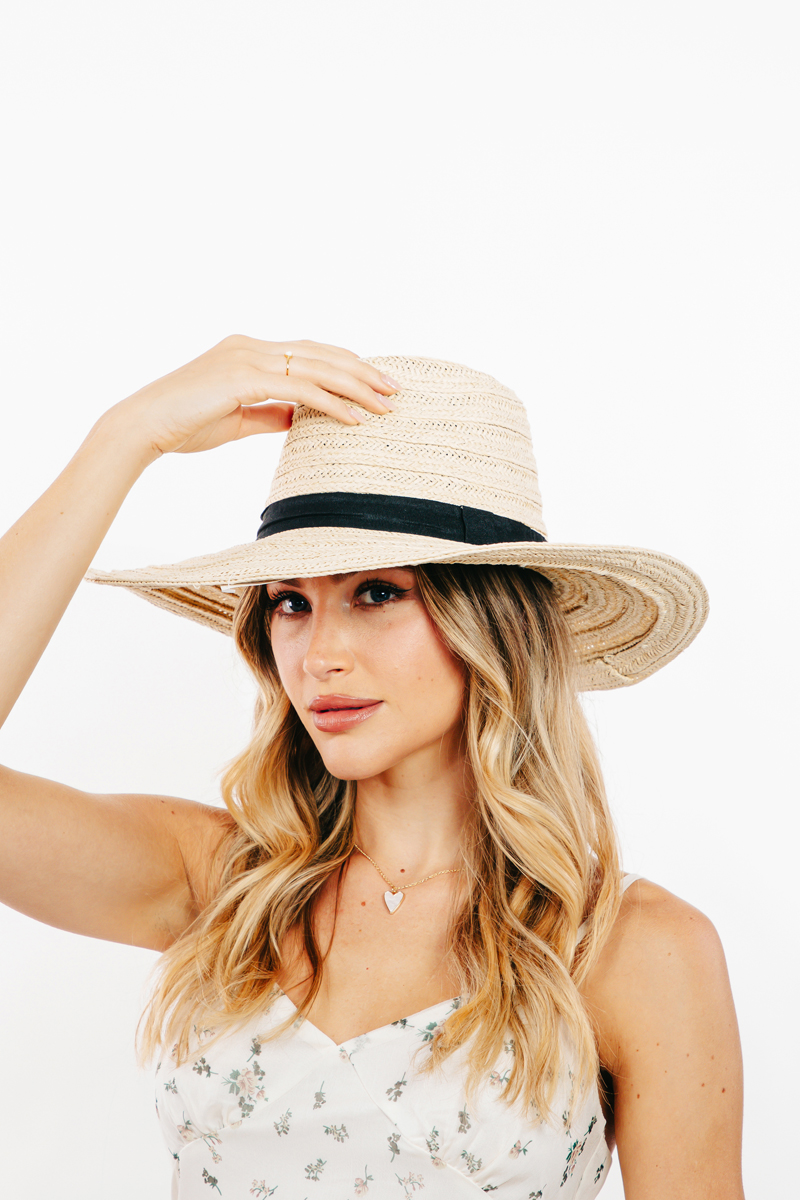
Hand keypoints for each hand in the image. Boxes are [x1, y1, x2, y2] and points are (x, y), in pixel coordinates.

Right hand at [109, 335, 398, 456]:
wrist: (143, 426)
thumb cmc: (182, 424)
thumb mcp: (235, 418)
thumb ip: (268, 413)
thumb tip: (298, 418)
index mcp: (247, 350)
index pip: (306, 351)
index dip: (342, 364)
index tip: (372, 380)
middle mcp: (249, 346)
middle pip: (319, 354)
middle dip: (361, 371)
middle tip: (394, 388)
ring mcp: (246, 359)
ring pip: (316, 369)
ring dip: (355, 387)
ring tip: (385, 404)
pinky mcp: (242, 379)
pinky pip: (299, 390)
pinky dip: (330, 404)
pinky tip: (354, 418)